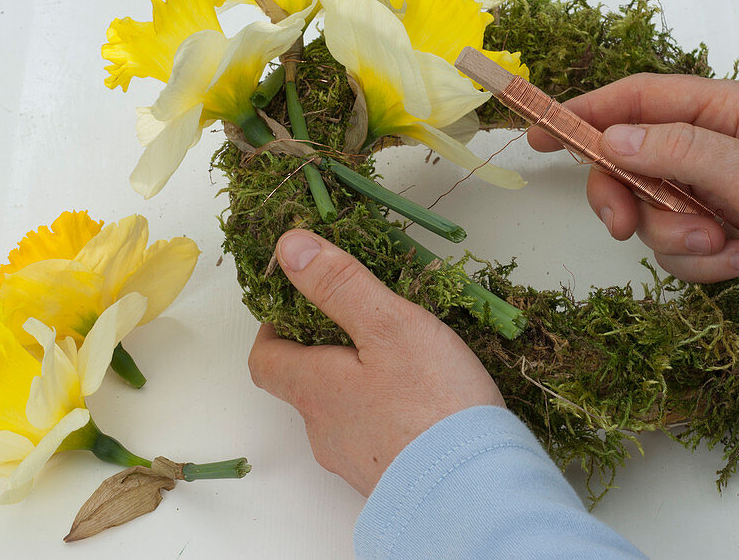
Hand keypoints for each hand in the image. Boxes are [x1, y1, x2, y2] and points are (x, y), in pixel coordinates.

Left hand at [247, 229, 504, 495]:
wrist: (473, 490)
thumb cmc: (432, 404)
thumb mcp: (388, 325)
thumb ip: (339, 285)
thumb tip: (290, 247)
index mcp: (314, 388)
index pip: (265, 359)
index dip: (272, 329)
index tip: (295, 305)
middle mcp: (323, 429)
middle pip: (304, 385)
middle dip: (324, 352)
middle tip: (362, 324)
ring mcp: (354, 460)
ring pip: (342, 413)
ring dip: (359, 385)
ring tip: (404, 361)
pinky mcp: (388, 478)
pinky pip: (376, 438)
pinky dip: (387, 415)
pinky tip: (424, 405)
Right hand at [528, 73, 738, 341]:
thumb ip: (680, 152)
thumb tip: (613, 135)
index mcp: (728, 111)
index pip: (639, 99)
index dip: (584, 112)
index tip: (538, 133)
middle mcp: (716, 147)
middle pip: (632, 161)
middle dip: (628, 198)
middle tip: (623, 225)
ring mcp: (717, 193)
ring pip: (654, 213)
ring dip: (683, 240)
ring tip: (729, 248)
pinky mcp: (722, 234)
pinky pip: (680, 248)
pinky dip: (706, 263)